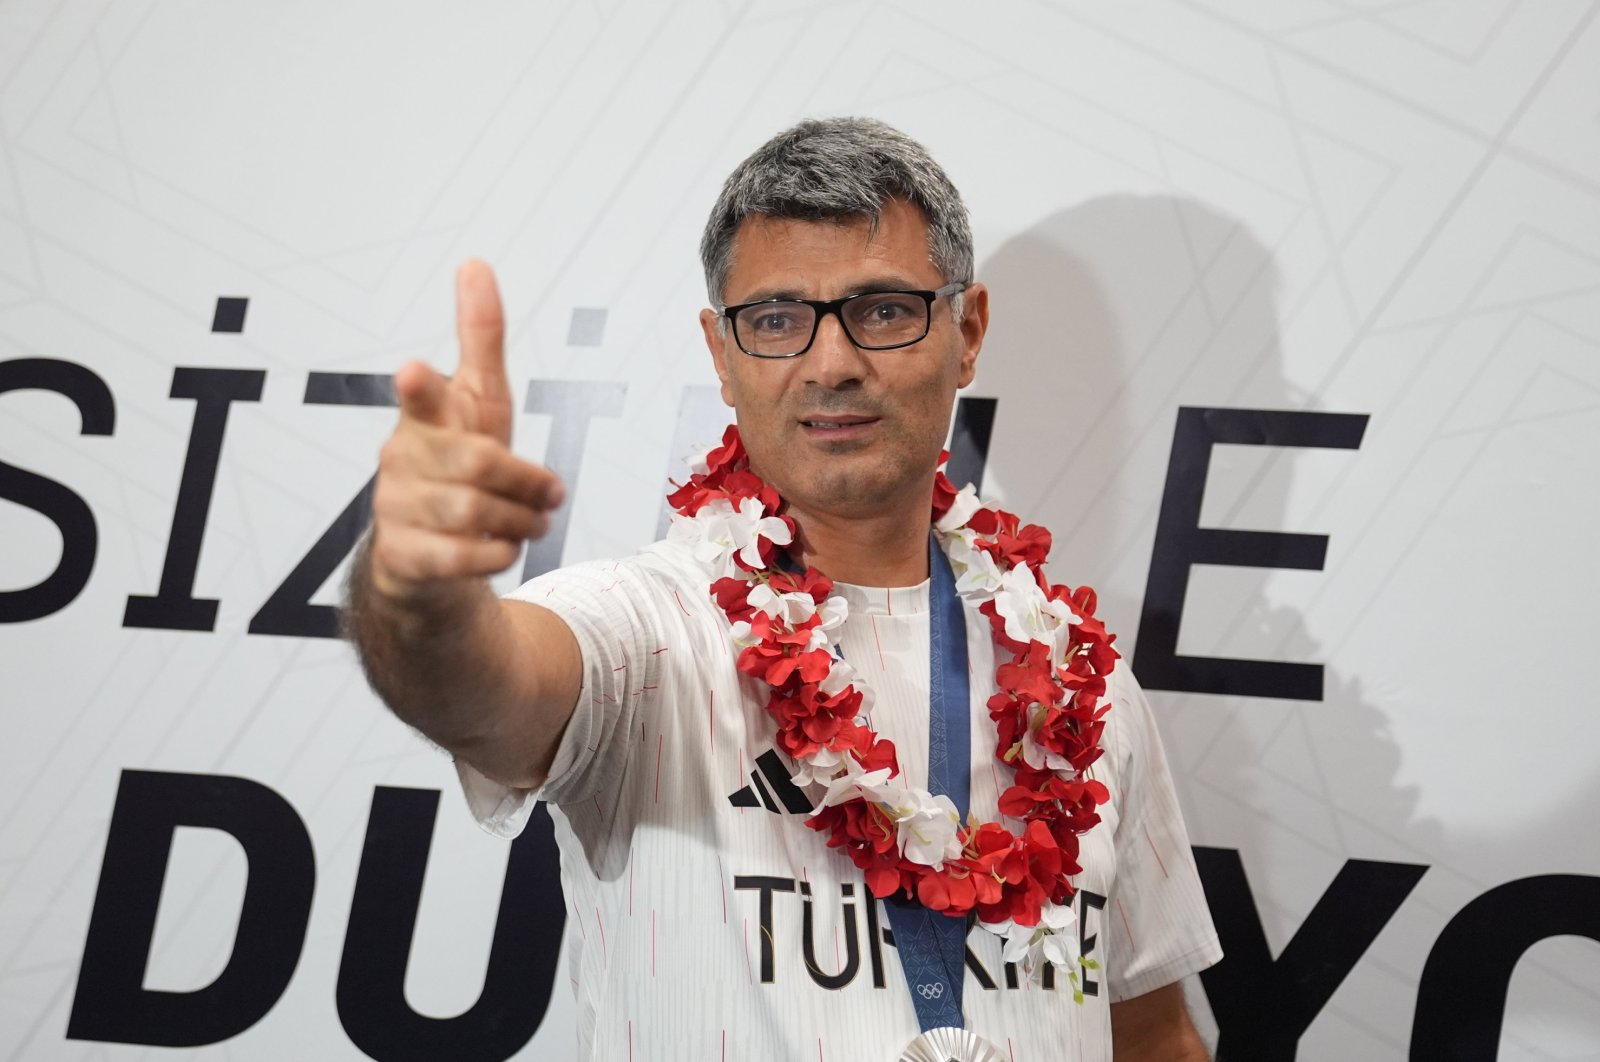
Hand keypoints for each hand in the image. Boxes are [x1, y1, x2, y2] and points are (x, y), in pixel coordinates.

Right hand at [369, 260, 563, 600]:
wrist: (425, 553)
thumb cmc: (458, 462)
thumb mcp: (479, 400)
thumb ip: (479, 338)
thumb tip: (475, 264)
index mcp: (425, 418)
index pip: (420, 396)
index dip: (420, 386)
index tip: (414, 369)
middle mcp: (403, 459)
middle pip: (478, 463)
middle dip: (526, 481)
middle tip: (551, 495)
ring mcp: (396, 508)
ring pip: (475, 513)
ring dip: (521, 520)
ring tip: (532, 522)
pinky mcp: (403, 557)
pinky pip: (464, 557)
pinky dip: (498, 554)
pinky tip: (502, 548)